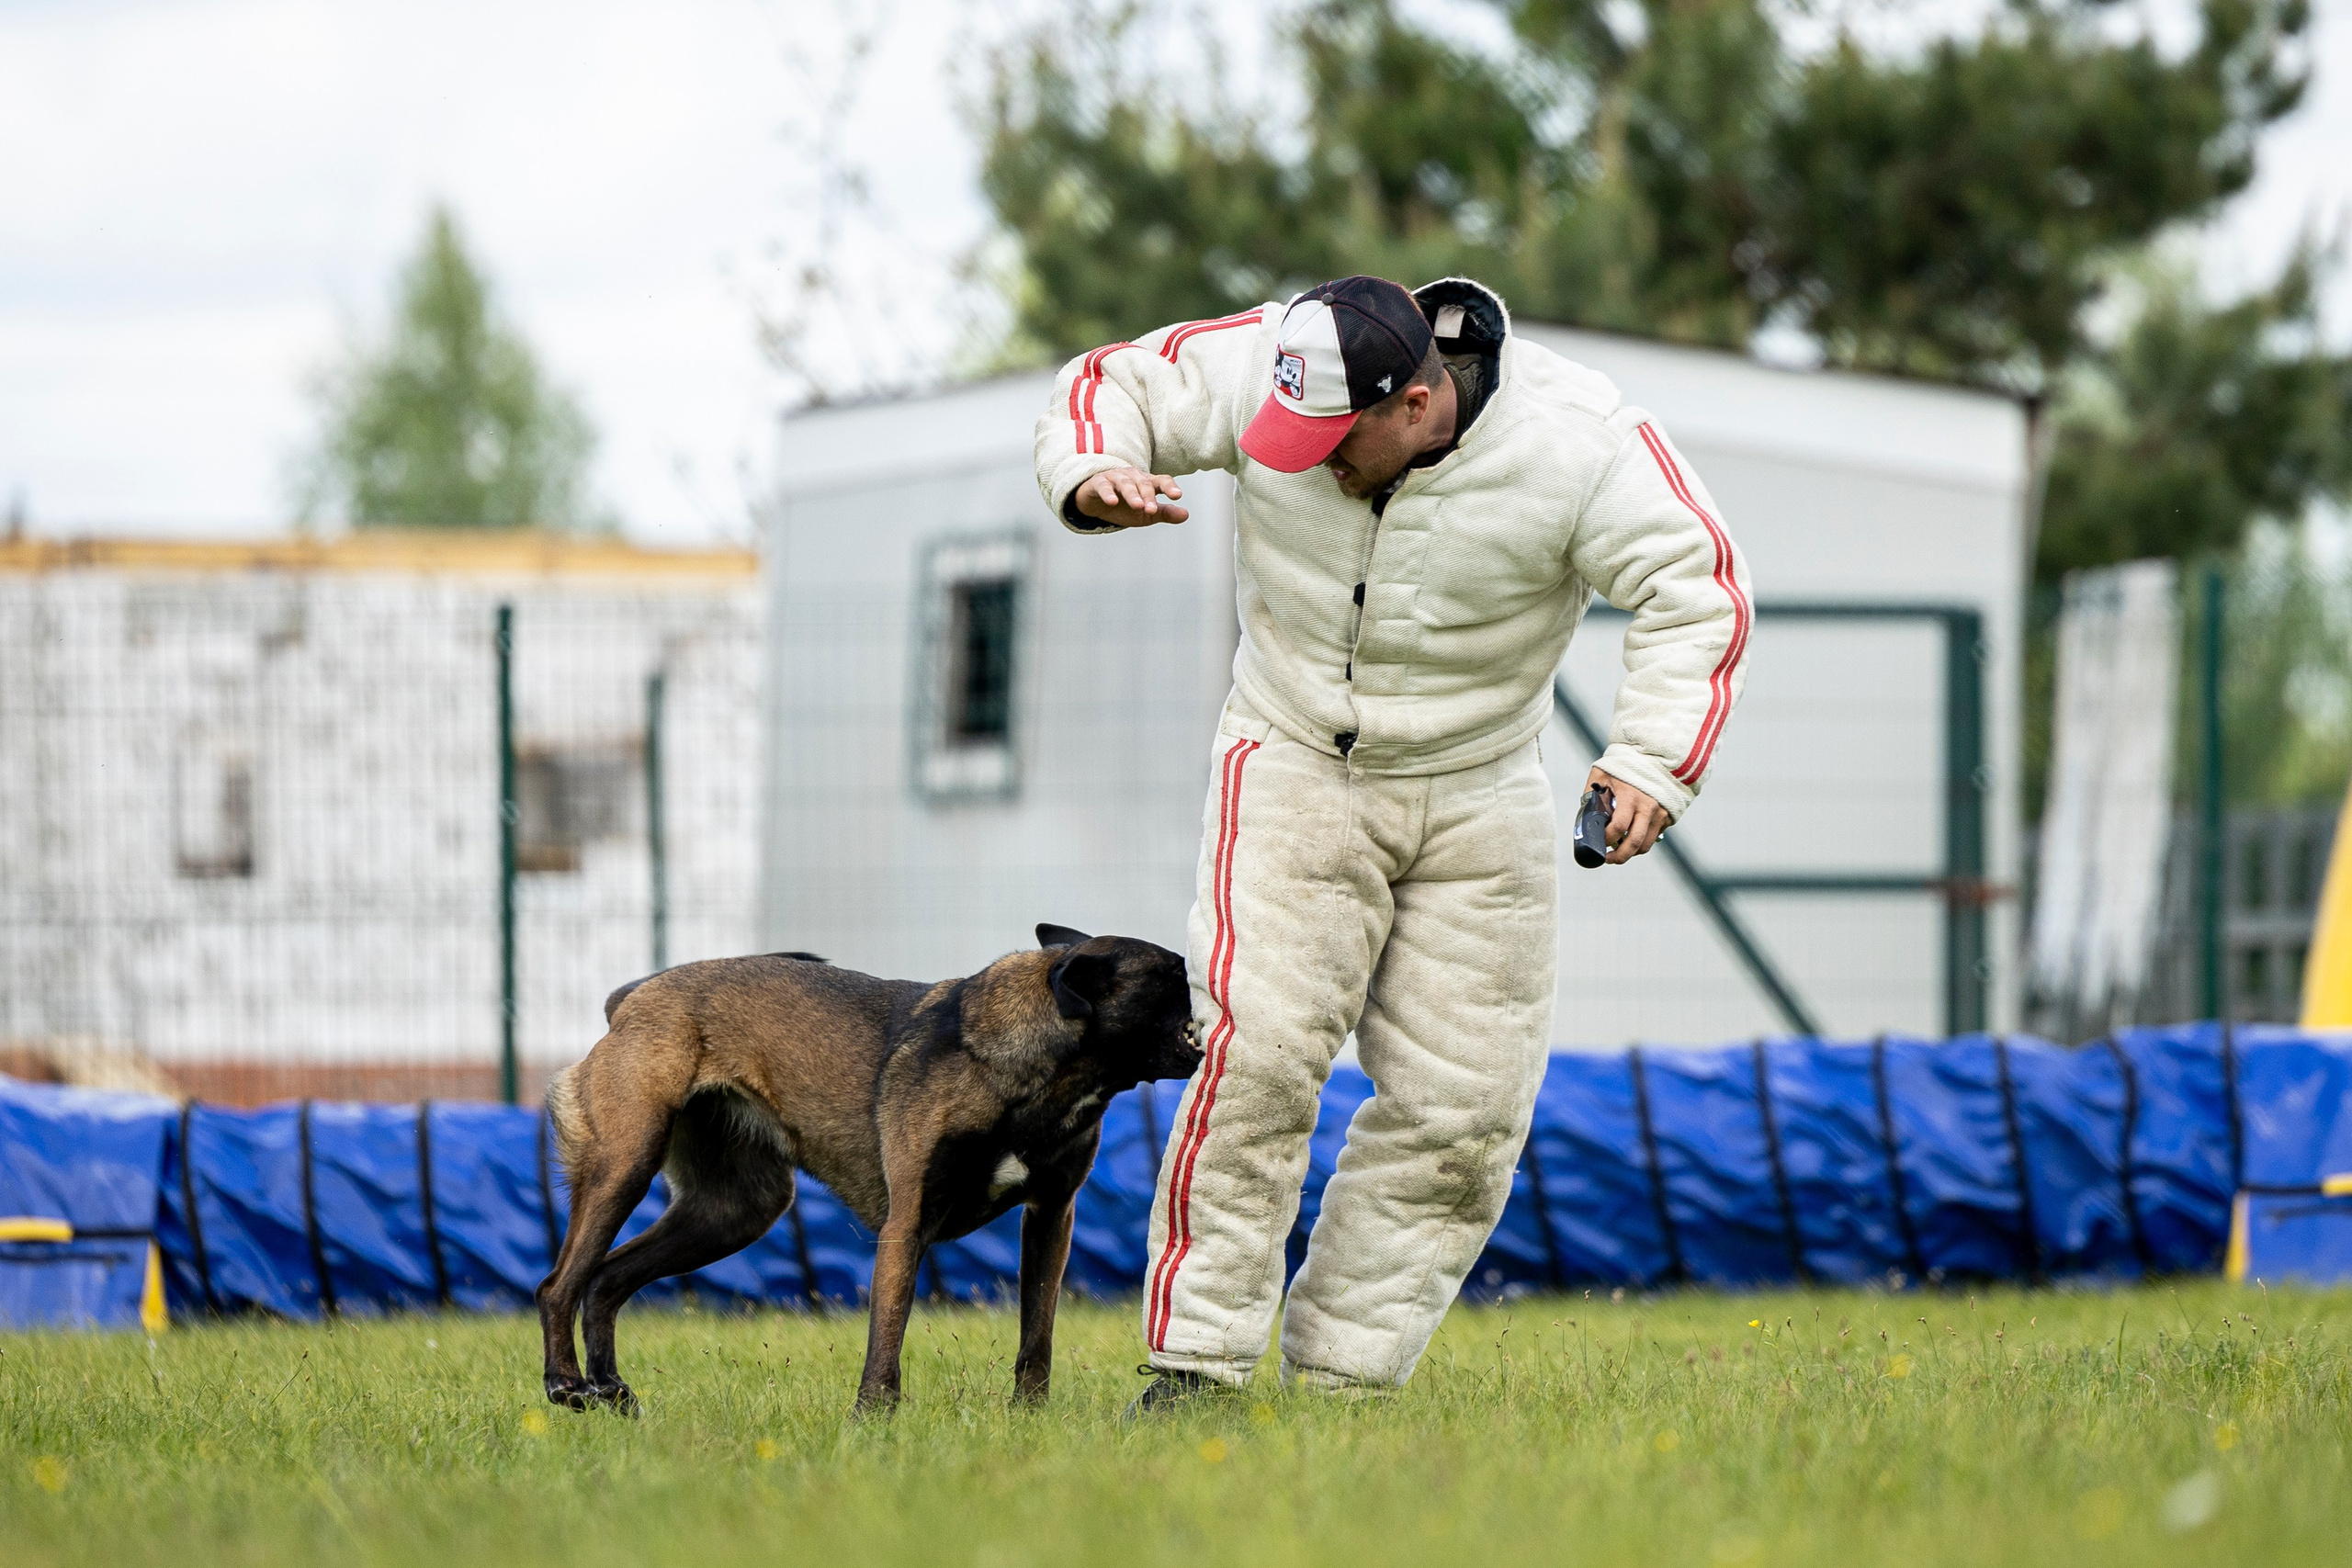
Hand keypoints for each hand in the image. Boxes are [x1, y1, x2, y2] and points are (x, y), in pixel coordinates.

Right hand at [1072, 467, 1187, 527]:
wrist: (1095, 505)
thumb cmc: (1124, 507)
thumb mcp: (1146, 514)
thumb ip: (1164, 513)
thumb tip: (1185, 515)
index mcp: (1147, 483)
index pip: (1161, 481)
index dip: (1169, 486)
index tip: (1176, 496)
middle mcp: (1133, 477)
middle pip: (1144, 483)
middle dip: (1149, 496)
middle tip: (1151, 510)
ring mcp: (1115, 477)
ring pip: (1126, 483)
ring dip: (1132, 494)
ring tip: (1138, 506)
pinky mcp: (1098, 482)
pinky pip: (1104, 486)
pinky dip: (1108, 493)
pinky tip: (1112, 502)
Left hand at [1586, 767, 1667, 863]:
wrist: (1655, 757)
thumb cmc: (1624, 766)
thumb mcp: (1602, 774)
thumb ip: (1592, 795)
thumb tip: (1586, 819)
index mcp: (1631, 796)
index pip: (1619, 827)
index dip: (1606, 839)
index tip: (1599, 842)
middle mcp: (1648, 806)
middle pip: (1635, 842)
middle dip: (1619, 856)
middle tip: (1607, 859)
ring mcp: (1660, 813)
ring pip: (1646, 845)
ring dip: (1631, 853)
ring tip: (1617, 852)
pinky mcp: (1667, 816)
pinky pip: (1654, 837)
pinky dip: (1641, 843)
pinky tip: (1630, 839)